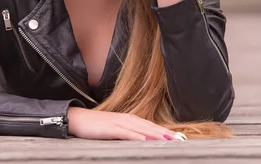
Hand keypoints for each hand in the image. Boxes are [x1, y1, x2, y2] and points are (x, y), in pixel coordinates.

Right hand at [67, 107, 182, 140]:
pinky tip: (146, 140)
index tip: (179, 138)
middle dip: (166, 134)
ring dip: (156, 134)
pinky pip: (126, 132)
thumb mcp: (115, 130)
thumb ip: (128, 134)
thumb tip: (142, 142)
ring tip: (170, 140)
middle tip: (181, 140)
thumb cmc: (96, 127)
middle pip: (151, 126)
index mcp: (130, 119)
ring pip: (142, 129)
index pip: (151, 126)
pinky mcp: (111, 128)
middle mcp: (128, 119)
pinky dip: (137, 136)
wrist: (78, 119)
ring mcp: (120, 122)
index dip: (165, 132)